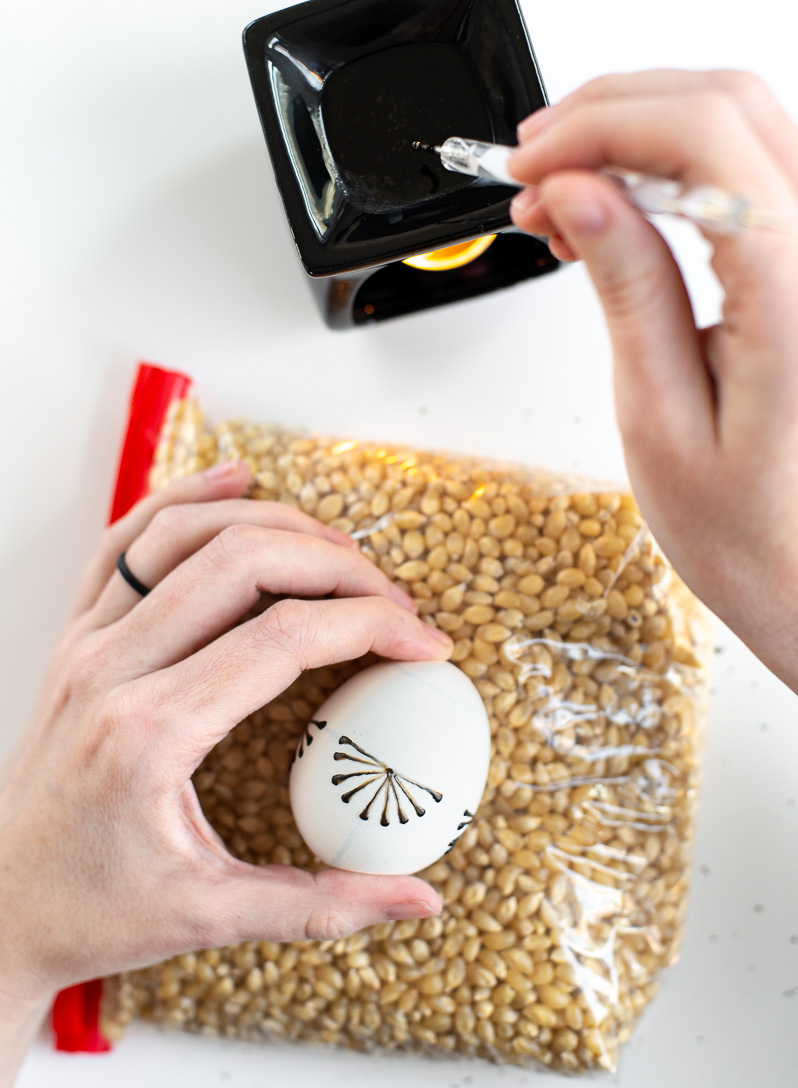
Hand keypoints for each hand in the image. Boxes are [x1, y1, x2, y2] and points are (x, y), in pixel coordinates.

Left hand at [0, 461, 451, 1020]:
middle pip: (243, 564)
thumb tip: (420, 902)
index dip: (372, 625)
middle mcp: (112, 670)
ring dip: (271, 521)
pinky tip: (233, 479)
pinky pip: (126, 540)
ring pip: (184, 532)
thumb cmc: (96, 911)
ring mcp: (86, 643)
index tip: (424, 643)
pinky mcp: (76, 635)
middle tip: (392, 597)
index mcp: (153, 734)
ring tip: (336, 546)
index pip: (285, 638)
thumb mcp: (214, 916)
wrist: (0, 905)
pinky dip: (184, 497)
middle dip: (337, 565)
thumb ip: (324, 907)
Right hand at [509, 70, 797, 688]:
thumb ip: (628, 289)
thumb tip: (578, 192)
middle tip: (534, 169)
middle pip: (725, 104)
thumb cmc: (755, 529)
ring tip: (562, 196)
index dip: (600, 127)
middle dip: (610, 114)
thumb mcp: (661, 418)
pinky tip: (618, 211)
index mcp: (796, 291)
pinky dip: (671, 170)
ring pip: (737, 124)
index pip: (703, 136)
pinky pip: (745, 175)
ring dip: (638, 135)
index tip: (530, 164)